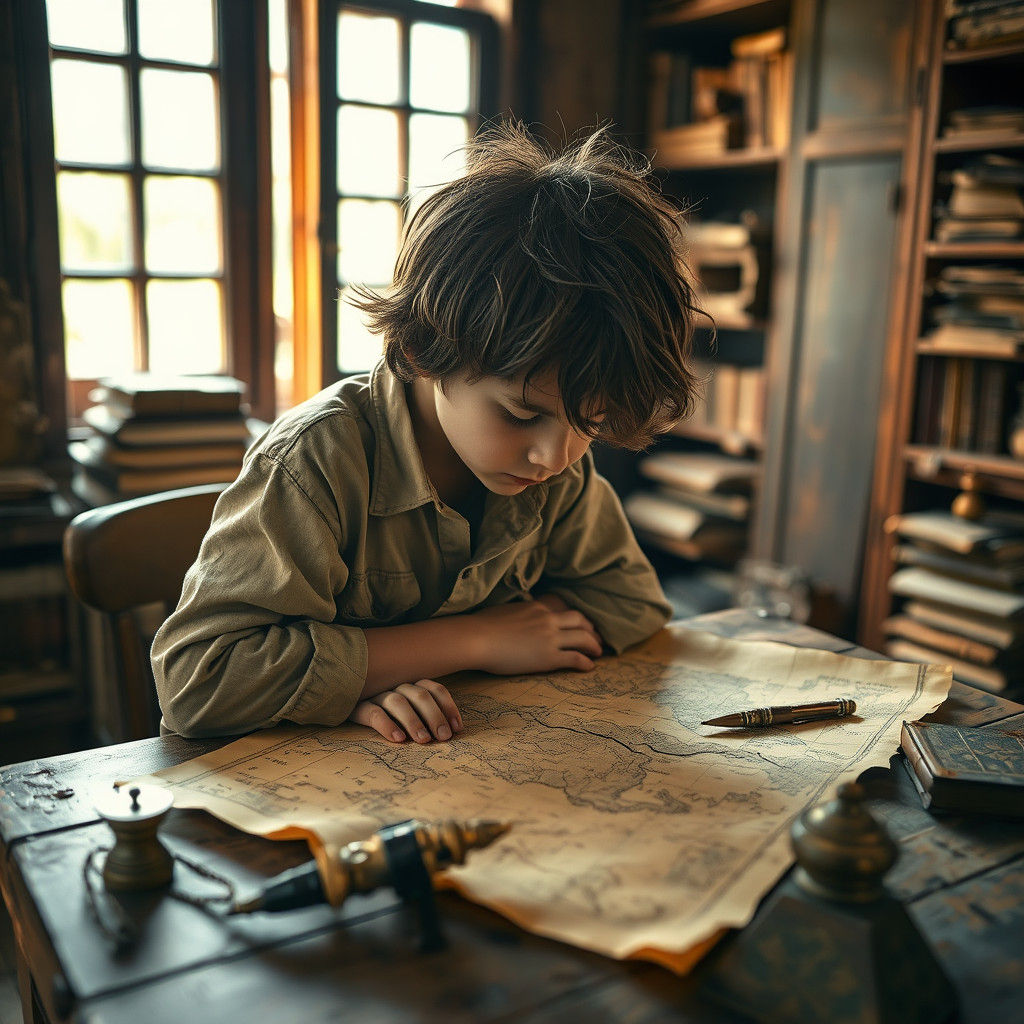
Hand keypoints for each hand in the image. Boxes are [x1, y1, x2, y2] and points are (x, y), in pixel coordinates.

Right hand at [349, 679, 462, 743]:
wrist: (345, 704)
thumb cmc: (387, 714)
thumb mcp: (409, 712)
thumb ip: (427, 717)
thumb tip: (451, 733)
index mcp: (412, 684)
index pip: (435, 690)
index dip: (448, 708)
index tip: (457, 728)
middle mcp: (397, 685)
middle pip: (420, 695)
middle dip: (435, 716)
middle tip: (443, 737)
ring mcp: (377, 694)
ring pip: (398, 702)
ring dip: (414, 721)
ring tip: (424, 740)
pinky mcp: (359, 706)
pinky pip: (374, 713)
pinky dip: (388, 725)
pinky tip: (398, 739)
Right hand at [470, 598, 603, 675]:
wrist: (477, 638)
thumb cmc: (482, 626)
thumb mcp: (506, 611)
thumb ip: (519, 613)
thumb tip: (517, 618)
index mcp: (537, 608)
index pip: (564, 609)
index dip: (576, 618)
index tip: (582, 623)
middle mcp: (548, 620)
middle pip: (580, 620)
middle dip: (591, 629)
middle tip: (596, 637)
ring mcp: (550, 638)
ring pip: (583, 638)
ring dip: (593, 645)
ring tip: (598, 652)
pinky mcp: (548, 657)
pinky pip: (575, 658)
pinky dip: (586, 662)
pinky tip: (590, 667)